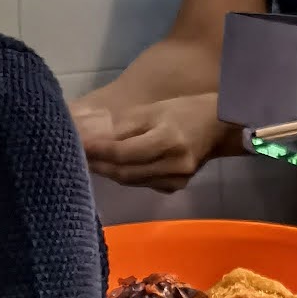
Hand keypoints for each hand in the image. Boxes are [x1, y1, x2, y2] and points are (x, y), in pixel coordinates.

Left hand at [74, 94, 225, 192]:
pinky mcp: (175, 187)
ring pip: (130, 180)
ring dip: (107, 171)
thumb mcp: (154, 110)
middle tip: (75, 154)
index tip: (75, 143)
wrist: (221, 129)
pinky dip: (124, 176)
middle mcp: (173, 164)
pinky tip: (113, 168)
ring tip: (88, 161)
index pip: (123, 152)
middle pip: (124, 171)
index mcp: (168, 140)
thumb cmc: (186, 111)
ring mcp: (176, 179)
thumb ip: (123, 126)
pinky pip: (142, 183)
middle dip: (98, 163)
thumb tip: (90, 135)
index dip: (97, 150)